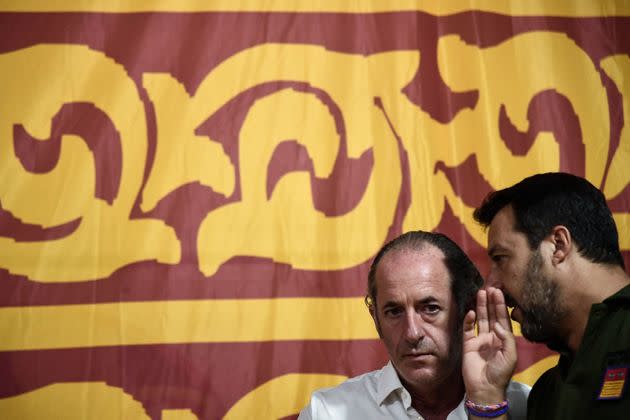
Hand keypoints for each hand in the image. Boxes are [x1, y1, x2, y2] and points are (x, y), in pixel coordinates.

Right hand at [462, 287, 516, 403]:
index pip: (502, 318)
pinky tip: (471, 312)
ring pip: (480, 319)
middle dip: (490, 302)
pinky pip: (468, 329)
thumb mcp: (510, 355)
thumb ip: (507, 338)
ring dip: (480, 306)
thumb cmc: (500, 372)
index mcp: (503, 339)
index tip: (498, 292)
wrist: (484, 387)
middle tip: (489, 287)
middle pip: (491, 315)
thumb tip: (497, 324)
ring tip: (480, 293)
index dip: (500, 305)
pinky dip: (469, 320)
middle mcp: (492, 336)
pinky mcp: (468, 343)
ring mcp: (479, 339)